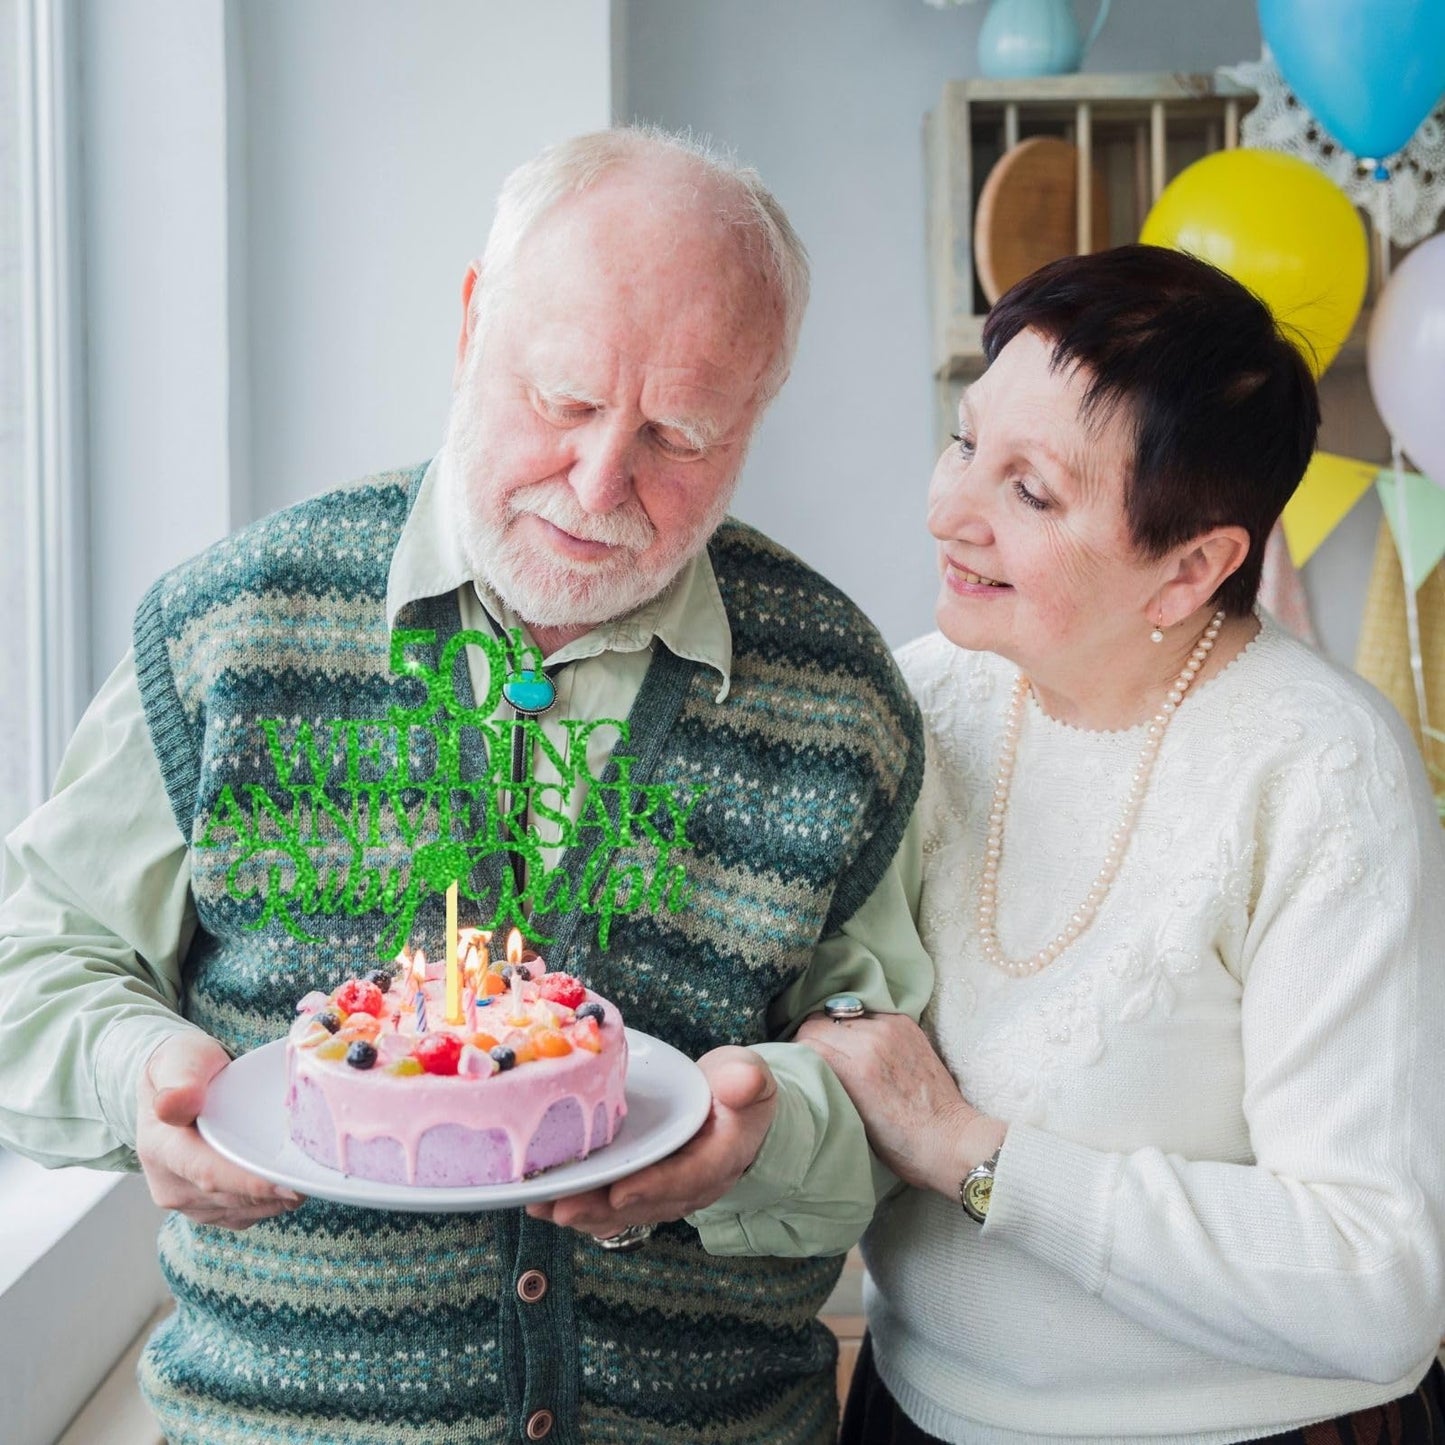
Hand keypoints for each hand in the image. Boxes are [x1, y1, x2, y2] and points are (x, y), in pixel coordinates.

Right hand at [136, 1032, 304, 1228]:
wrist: (174, 1085)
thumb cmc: (185, 1066)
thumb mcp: (182, 1057)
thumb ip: (181, 1078)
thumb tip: (175, 1104)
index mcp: (161, 1147)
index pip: (208, 1174)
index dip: (251, 1184)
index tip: (289, 1187)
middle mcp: (169, 1183)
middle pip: (232, 1197)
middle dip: (276, 1192)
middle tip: (319, 1179)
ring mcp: (186, 1201)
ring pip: (242, 1211)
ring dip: (277, 1200)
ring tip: (310, 1177)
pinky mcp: (204, 1209)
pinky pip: (244, 1215)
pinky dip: (270, 1204)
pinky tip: (290, 1183)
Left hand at [526, 1045, 777, 1237]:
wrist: (734, 1106)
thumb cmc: (737, 1088)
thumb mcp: (749, 1075)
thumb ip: (746, 1080)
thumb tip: (743, 1082)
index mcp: (721, 1158)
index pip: (689, 1177)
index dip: (655, 1186)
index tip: (620, 1190)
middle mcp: (691, 1184)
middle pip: (645, 1203)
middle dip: (601, 1208)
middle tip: (561, 1208)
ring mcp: (664, 1189)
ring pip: (623, 1210)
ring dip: (582, 1212)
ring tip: (540, 1207)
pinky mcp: (644, 1186)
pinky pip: (612, 1203)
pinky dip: (580, 1204)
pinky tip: (543, 1203)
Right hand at [796, 1012, 1004, 1198]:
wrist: (951, 1140)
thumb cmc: (901, 1145)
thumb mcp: (851, 1121)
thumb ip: (828, 1084)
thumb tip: (807, 1065)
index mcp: (857, 1068)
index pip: (806, 1039)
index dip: (798, 1054)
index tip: (800, 1069)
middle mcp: (873, 1039)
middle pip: (819, 1021)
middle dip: (813, 1040)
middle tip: (818, 1062)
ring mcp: (892, 1028)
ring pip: (842, 1014)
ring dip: (837, 1031)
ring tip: (844, 1055)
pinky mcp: (907, 1024)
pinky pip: (868, 1014)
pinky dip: (860, 1027)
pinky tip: (865, 1047)